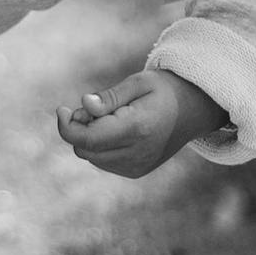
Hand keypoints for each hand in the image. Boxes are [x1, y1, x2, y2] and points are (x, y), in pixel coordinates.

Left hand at [57, 66, 213, 179]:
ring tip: (111, 117)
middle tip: (92, 108)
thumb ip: (109, 98)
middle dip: (80, 128)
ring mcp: (137, 167)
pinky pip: (104, 162)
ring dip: (90, 137)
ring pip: (92, 157)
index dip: (67, 126)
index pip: (88, 139)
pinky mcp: (136, 172)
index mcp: (137, 129)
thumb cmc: (163, 90)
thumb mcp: (138, 83)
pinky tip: (117, 130)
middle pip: (85, 149)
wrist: (193, 110)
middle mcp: (136, 153)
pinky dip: (101, 147)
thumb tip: (83, 105)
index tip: (62, 109)